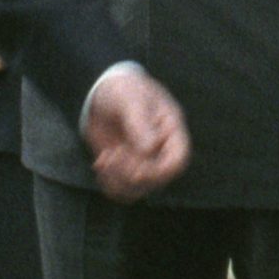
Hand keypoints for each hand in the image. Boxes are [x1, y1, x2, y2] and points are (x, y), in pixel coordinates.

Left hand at [82, 68, 189, 199]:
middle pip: (157, 180)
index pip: (178, 160)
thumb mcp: (130, 98)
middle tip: (111, 154)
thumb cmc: (121, 89)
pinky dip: (108, 182)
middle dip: (131, 173)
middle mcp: (160, 149)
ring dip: (117, 179)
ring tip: (104, 158)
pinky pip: (121, 189)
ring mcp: (142, 161)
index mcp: (170, 129)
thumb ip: (140, 121)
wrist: (100, 92)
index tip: (136, 169)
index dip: (159, 171)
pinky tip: (100, 163)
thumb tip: (150, 148)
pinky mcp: (125, 168)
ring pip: (138, 189)